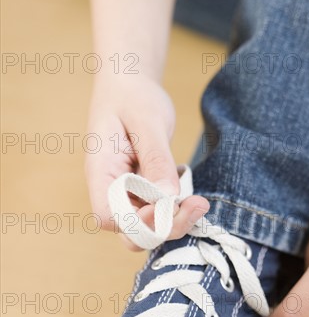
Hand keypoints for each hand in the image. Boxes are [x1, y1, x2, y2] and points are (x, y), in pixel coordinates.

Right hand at [85, 75, 208, 250]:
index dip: (137, 221)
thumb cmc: (133, 97)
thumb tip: (167, 196)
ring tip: (199, 202)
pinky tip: (191, 194)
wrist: (130, 84)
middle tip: (196, 205)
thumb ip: (156, 160)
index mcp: (101, 172)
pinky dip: (176, 211)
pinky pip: (157, 213)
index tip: (165, 202)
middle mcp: (110, 189)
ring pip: (147, 227)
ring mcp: (126, 193)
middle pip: (130, 232)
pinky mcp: (142, 192)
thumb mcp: (148, 123)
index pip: (109, 217)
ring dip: (174, 221)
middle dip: (164, 228)